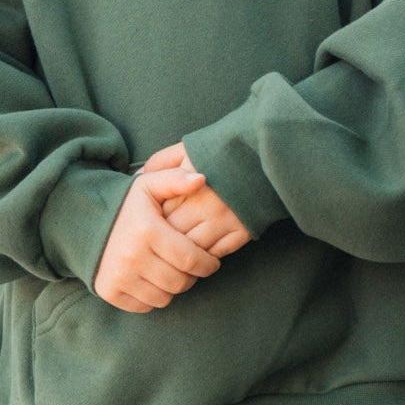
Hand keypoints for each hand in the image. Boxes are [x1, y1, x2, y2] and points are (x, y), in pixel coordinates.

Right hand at [92, 168, 219, 313]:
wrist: (84, 220)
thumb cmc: (126, 203)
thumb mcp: (149, 185)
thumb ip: (176, 179)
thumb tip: (202, 179)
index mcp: (147, 230)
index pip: (190, 259)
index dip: (207, 264)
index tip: (212, 261)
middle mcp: (131, 256)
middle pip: (179, 282)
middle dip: (193, 276)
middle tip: (193, 267)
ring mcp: (118, 276)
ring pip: (164, 297)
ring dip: (174, 287)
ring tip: (174, 271)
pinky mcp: (108, 291)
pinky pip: (144, 306)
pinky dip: (153, 297)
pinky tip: (154, 280)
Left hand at [143, 144, 252, 259]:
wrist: (265, 153)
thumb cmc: (222, 149)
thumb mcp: (188, 147)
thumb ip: (161, 161)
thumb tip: (138, 177)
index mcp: (190, 182)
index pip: (161, 213)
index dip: (155, 218)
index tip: (154, 219)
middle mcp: (206, 203)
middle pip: (174, 234)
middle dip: (166, 238)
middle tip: (163, 238)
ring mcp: (225, 219)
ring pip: (192, 250)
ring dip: (183, 252)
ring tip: (179, 248)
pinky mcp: (241, 231)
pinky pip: (214, 255)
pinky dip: (204, 257)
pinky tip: (199, 251)